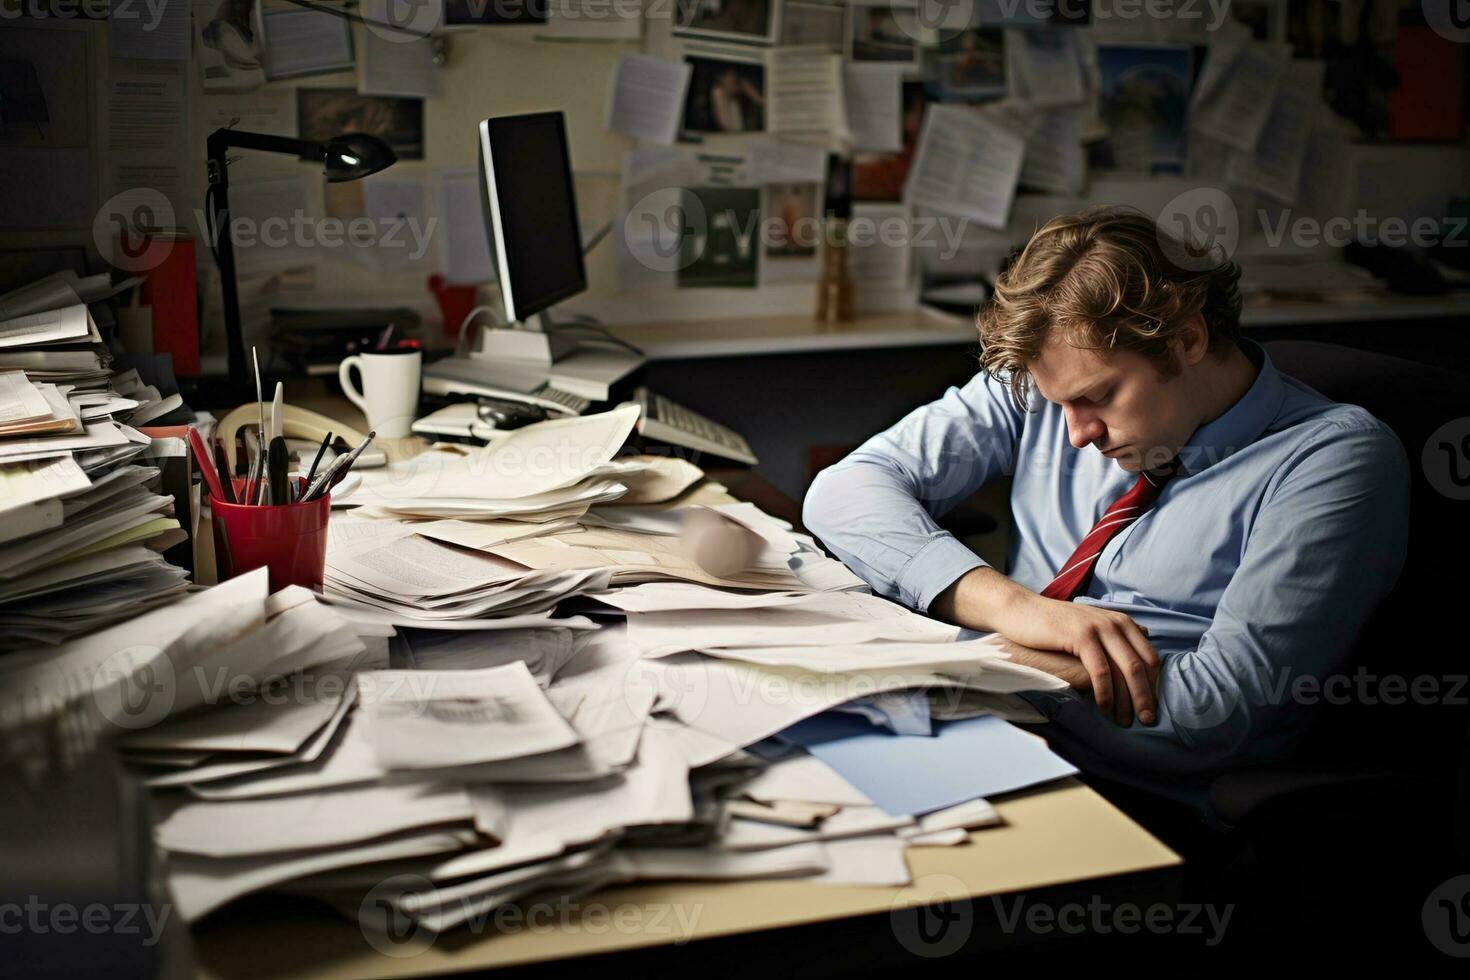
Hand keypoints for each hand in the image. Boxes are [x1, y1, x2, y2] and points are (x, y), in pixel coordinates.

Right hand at [994, 592, 1158, 726]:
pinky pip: (1101, 670)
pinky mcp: (1081, 635)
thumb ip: (1113, 637)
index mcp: (1121, 621)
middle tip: (1146, 721)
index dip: (1154, 685)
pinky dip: (1105, 692)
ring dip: (1128, 700)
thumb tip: (1142, 643)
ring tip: (1124, 720)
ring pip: (1126, 669)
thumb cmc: (1052, 624)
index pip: (1149, 657)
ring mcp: (1099, 627)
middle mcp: (1115, 622)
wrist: (1019, 609)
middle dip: (1146, 696)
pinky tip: (1103, 707)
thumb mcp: (1089, 627)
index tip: (1150, 707)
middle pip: (1141, 665)